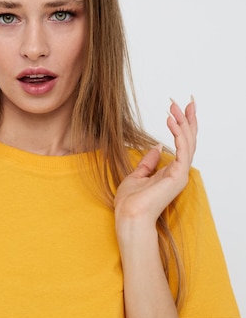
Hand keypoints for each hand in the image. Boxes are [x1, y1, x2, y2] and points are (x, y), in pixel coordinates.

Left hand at [114, 98, 196, 233]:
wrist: (129, 216)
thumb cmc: (130, 202)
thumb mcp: (137, 175)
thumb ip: (148, 162)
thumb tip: (156, 147)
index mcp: (170, 172)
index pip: (181, 144)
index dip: (182, 126)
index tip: (180, 109)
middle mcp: (178, 172)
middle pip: (189, 140)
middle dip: (188, 119)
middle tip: (186, 101)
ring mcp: (180, 174)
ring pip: (188, 143)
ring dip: (182, 122)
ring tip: (174, 107)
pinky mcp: (178, 176)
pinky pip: (182, 150)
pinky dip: (178, 134)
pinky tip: (171, 121)